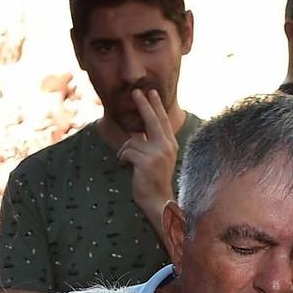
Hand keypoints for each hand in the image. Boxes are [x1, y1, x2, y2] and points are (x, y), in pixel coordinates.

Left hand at [118, 89, 180, 228]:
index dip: (156, 106)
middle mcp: (166, 146)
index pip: (162, 120)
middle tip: (136, 91)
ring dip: (125, 151)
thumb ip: (150, 144)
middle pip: (151, 120)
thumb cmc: (154, 181)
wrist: (158, 201)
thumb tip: (135, 133)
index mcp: (170, 144)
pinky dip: (122, 159)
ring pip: (132, 141)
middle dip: (143, 104)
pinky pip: (126, 151)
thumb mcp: (156, 159)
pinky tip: (125, 167)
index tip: (151, 92)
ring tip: (127, 163)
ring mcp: (157, 153)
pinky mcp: (146, 161)